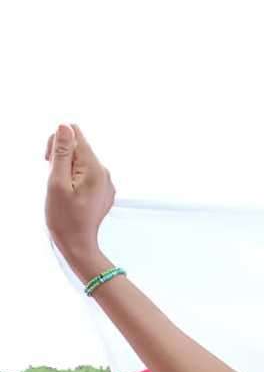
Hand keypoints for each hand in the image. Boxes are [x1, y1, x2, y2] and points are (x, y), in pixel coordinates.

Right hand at [45, 124, 114, 261]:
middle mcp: (104, 173)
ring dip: (66, 169)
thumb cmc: (65, 218)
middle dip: (61, 157)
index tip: (50, 161)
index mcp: (95, 168)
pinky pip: (86, 175)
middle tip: (53, 178)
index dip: (57, 144)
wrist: (77, 244)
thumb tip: (65, 127)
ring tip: (61, 190)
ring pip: (81, 162)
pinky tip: (69, 194)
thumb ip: (61, 153)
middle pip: (79, 148)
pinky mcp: (103, 191)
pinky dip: (74, 180)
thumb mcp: (57, 182)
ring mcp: (106, 183)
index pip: (76, 136)